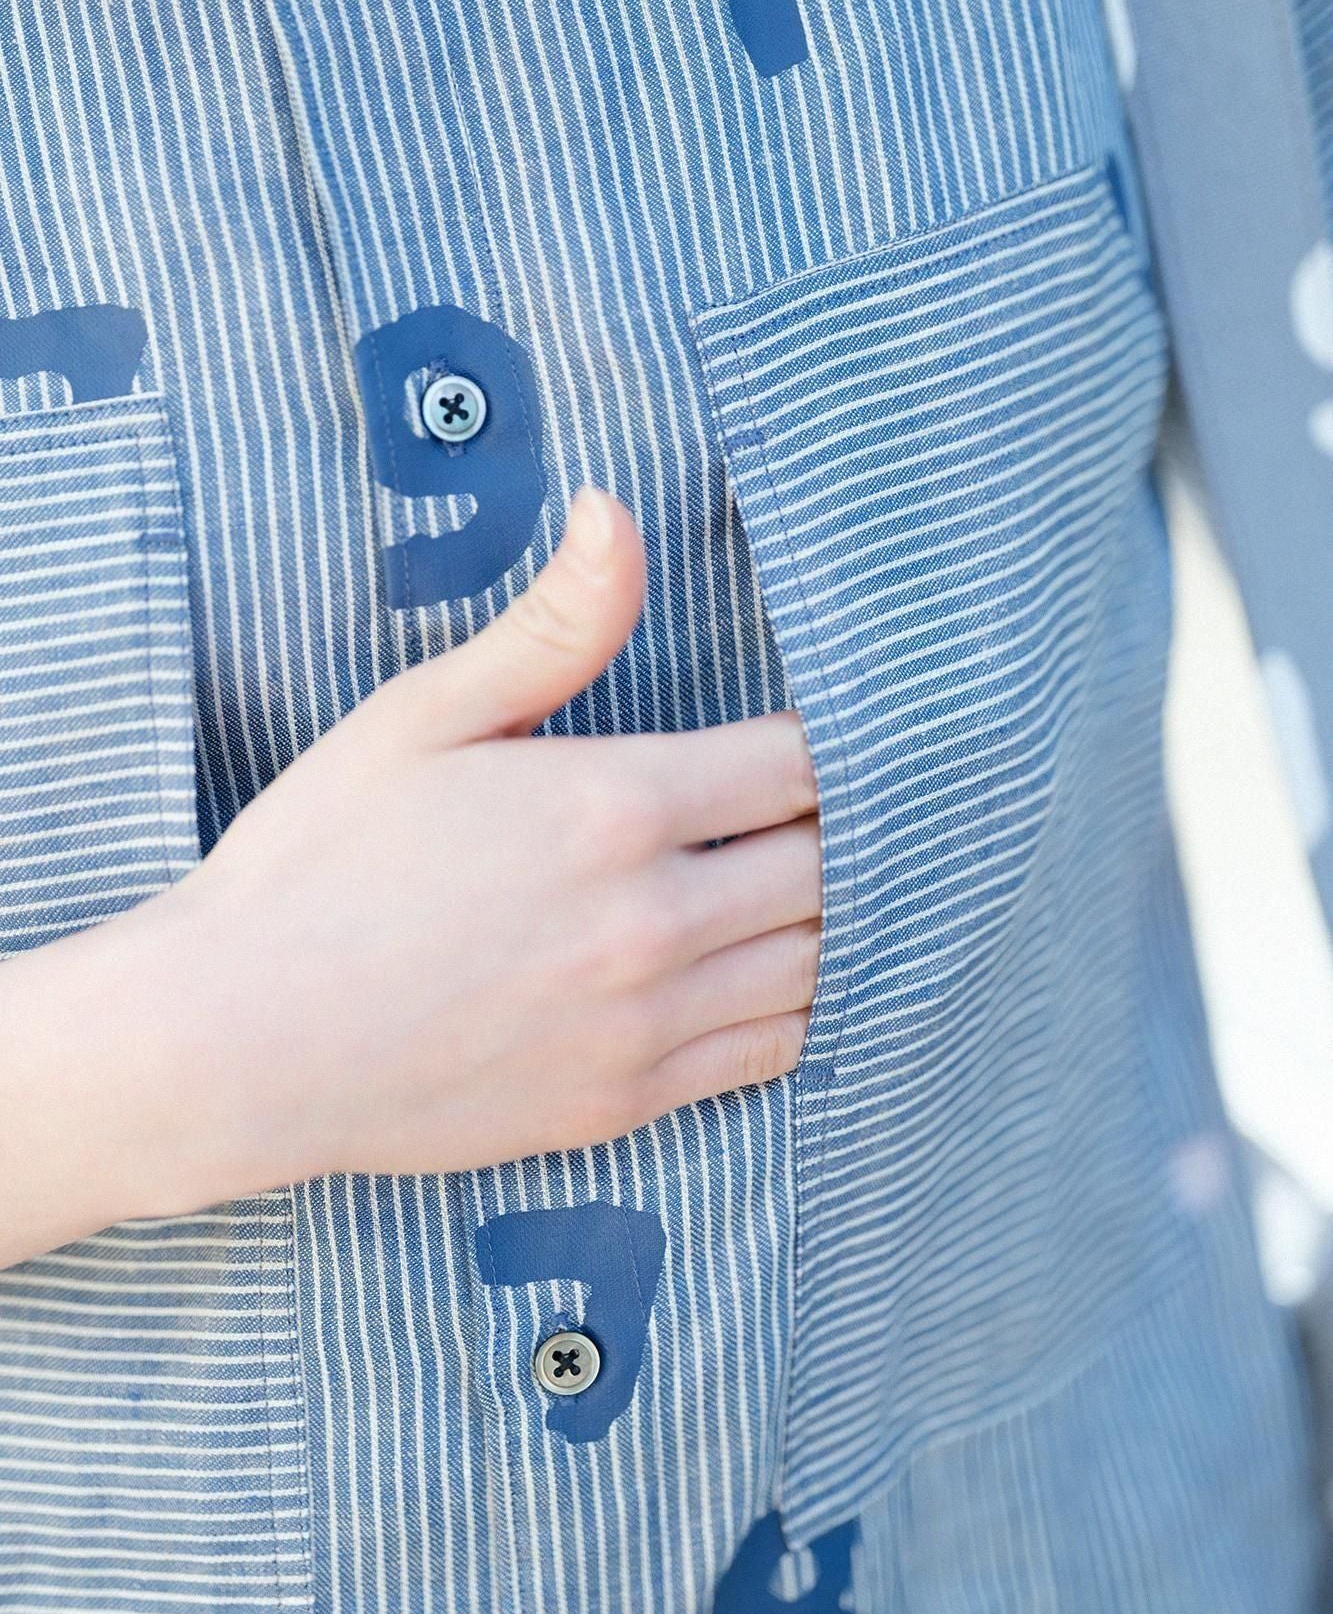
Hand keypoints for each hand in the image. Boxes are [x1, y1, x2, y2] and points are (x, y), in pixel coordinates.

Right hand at [137, 487, 820, 1209]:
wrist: (239, 1041)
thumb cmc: (318, 862)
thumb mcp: (420, 718)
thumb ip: (550, 626)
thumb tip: (619, 512)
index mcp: (611, 806)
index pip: (796, 765)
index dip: (826, 743)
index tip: (817, 737)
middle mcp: (651, 921)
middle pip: (825, 864)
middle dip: (838, 826)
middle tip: (824, 808)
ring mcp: (644, 1023)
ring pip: (815, 963)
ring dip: (834, 916)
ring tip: (818, 883)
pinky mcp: (625, 1101)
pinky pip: (770, 1053)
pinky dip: (800, 1007)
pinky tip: (783, 974)